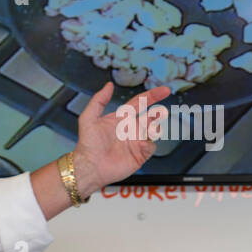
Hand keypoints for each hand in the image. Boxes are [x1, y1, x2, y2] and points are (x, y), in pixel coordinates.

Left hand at [72, 82, 171, 196]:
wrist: (89, 167)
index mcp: (121, 118)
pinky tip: (141, 144)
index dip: (152, 96)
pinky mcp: (139, 155)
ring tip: (148, 130)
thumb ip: (98, 100)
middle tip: (160, 112)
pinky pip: (151, 147)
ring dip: (154, 128)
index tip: (164, 90)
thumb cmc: (87, 145)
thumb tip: (108, 85)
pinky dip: (149, 144)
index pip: (139, 103)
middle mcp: (130, 129)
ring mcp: (136, 141)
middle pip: (150, 117)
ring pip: (153, 131)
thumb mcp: (88, 118)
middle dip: (157, 113)